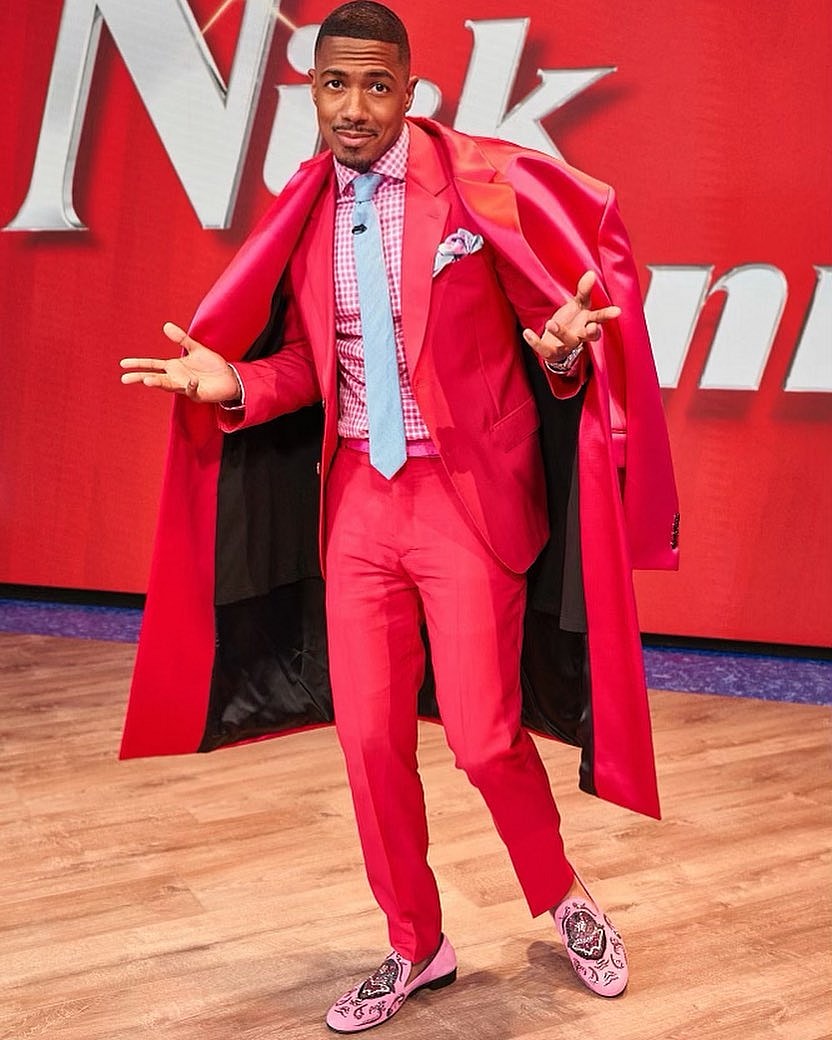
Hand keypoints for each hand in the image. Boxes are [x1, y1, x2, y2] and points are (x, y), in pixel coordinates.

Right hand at [120, 323, 239, 402]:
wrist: (229, 378)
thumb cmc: (212, 365)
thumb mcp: (196, 348)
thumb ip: (182, 339)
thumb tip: (165, 326)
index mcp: (174, 367)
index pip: (152, 365)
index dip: (138, 364)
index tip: (123, 364)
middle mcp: (176, 378)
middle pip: (154, 378)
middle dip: (141, 377)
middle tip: (124, 379)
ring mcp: (186, 387)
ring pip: (169, 386)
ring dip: (159, 383)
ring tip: (147, 380)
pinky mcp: (197, 394)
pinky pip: (191, 391)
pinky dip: (190, 386)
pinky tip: (191, 381)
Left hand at [522, 271, 620, 363]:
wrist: (556, 344)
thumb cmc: (571, 322)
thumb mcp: (577, 305)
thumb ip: (584, 291)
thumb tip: (591, 273)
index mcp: (588, 323)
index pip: (600, 318)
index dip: (607, 315)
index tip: (617, 311)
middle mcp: (580, 336)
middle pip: (590, 336)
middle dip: (591, 332)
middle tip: (591, 327)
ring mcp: (567, 346)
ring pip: (567, 341)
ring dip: (560, 332)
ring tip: (551, 323)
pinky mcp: (553, 352)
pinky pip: (544, 349)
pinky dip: (535, 342)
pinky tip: (526, 332)